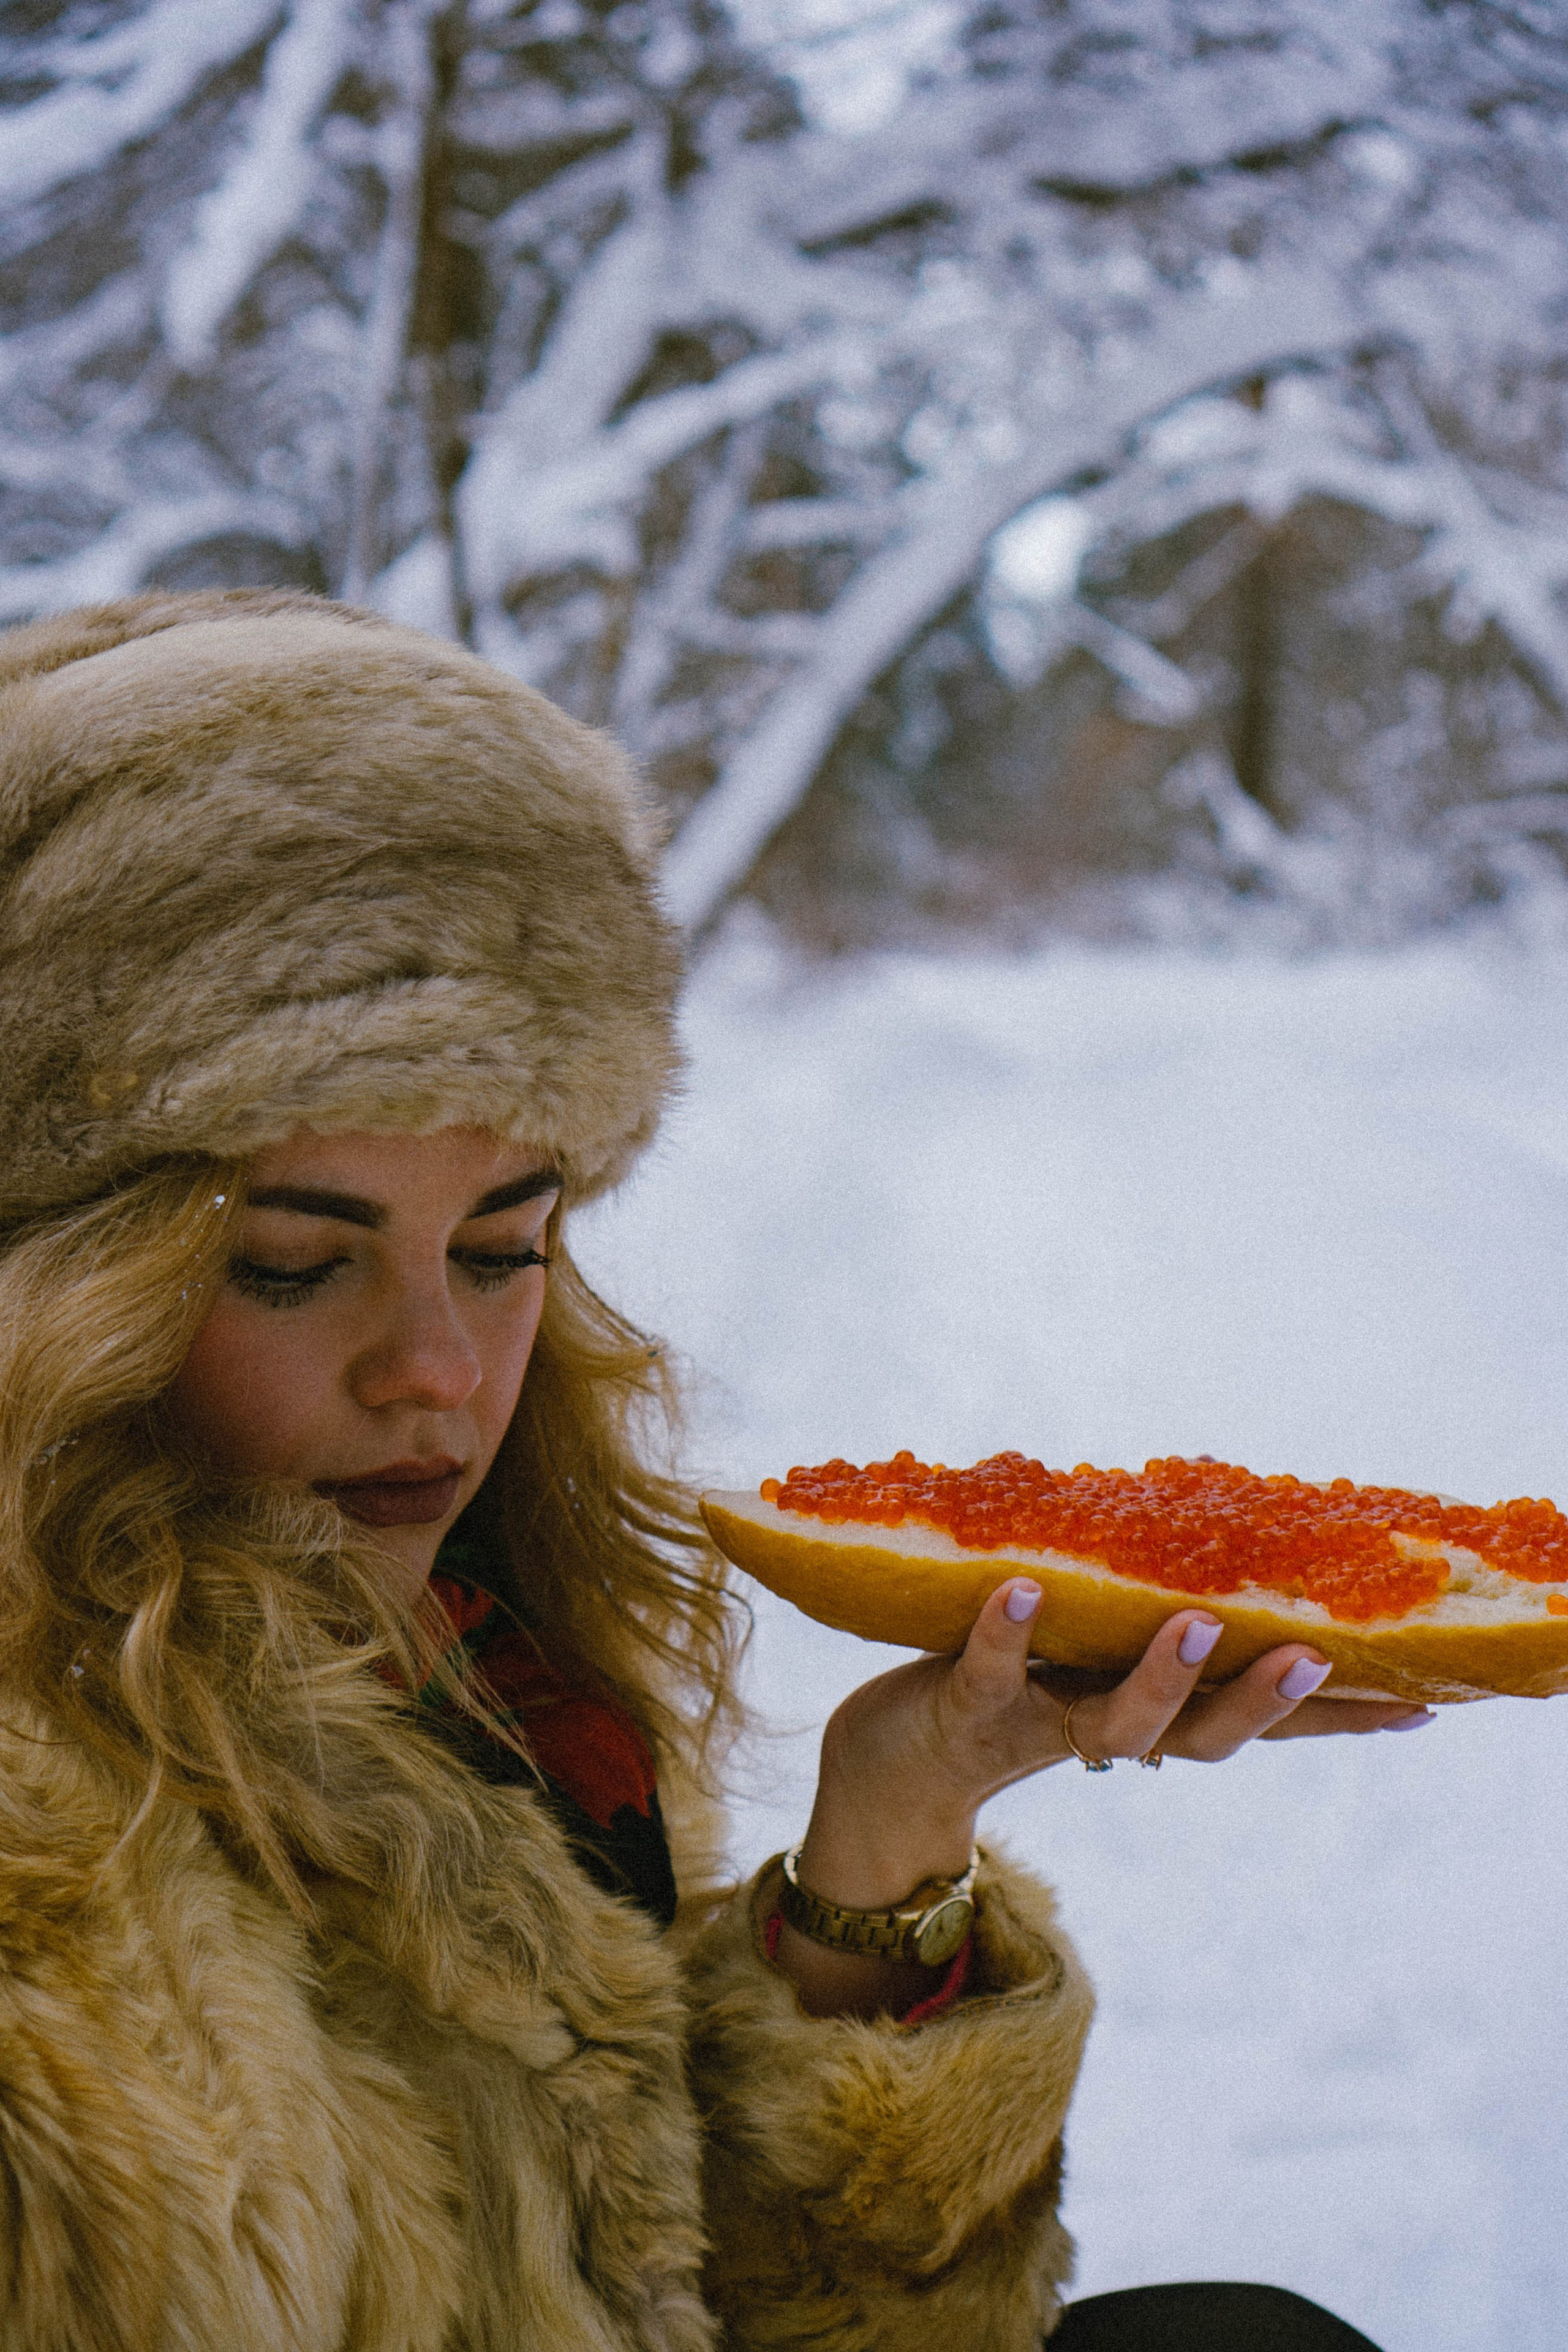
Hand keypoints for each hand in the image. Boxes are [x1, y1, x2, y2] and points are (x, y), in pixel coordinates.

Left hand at [775, 1580, 1430, 2015]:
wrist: (889, 1771)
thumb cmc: (1007, 1695)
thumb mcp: (1091, 1662)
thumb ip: (1144, 1629)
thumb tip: (1221, 1563)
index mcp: (1147, 1717)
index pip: (1254, 1727)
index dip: (1334, 1722)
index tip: (1418, 1705)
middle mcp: (1104, 1733)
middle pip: (1202, 1739)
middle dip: (1260, 1701)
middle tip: (1315, 1656)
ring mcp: (1037, 1730)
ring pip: (1112, 1723)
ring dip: (1156, 1678)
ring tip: (1189, 1622)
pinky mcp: (964, 1713)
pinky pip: (989, 1672)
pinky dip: (1004, 1633)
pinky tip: (1020, 1589)